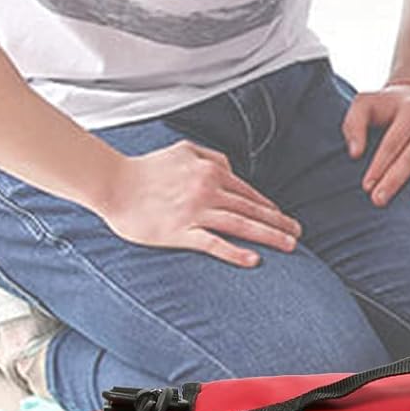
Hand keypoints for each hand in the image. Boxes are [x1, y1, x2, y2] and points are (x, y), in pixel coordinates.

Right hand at [97, 141, 301, 267]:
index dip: (269, 207)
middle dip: (279, 222)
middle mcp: (209, 190)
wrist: (112, 182)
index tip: (283, 218)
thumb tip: (231, 169)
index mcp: (212, 171)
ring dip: (269, 236)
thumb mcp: (184, 150)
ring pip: (241, 225)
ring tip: (289, 245)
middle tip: (298, 234)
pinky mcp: (180, 231)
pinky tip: (254, 260)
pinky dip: (235, 252)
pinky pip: (214, 243)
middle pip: (252, 209)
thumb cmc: (146, 167)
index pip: (249, 193)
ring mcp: (195, 212)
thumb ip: (211, 157)